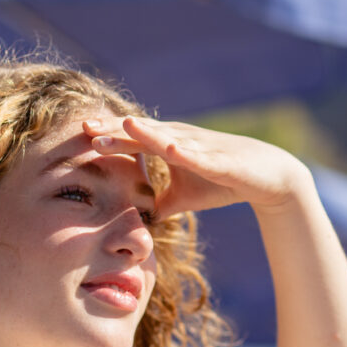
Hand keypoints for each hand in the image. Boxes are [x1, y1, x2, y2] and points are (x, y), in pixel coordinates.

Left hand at [83, 116, 311, 219]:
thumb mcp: (183, 198)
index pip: (132, 138)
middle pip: (143, 131)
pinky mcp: (221, 159)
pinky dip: (184, 151)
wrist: (266, 178)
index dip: (108, 135)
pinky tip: (170, 148)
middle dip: (116, 128)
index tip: (80, 136)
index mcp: (169, 144)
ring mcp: (201, 146)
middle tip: (86, 126)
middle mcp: (181, 139)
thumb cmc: (223, 182)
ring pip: (169, 137)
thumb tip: (135, 222)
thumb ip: (159, 205)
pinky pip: (200, 155)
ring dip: (147, 132)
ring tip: (125, 124)